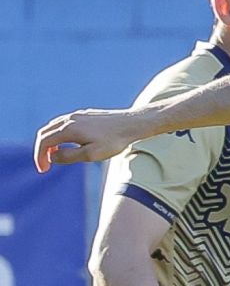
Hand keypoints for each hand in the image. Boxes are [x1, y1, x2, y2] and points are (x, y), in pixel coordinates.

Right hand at [35, 109, 150, 169]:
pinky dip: (59, 135)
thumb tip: (52, 157)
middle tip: (46, 165)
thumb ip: (69, 156)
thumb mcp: (92, 154)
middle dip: (42, 150)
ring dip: (50, 142)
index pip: (44, 142)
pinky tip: (68, 144)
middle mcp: (69, 119)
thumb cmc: (115, 141)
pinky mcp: (86, 115)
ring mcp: (77, 115)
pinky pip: (64, 124)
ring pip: (54, 127)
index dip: (40, 157)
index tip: (44, 170)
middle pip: (45, 133)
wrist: (133, 124)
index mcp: (68, 129)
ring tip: (55, 156)